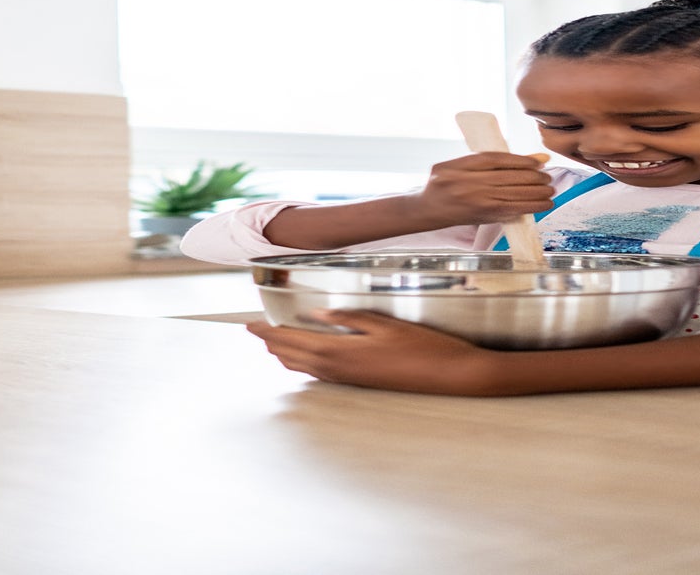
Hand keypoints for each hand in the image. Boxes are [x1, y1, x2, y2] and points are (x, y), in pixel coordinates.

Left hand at [246, 310, 497, 394]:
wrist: (450, 376)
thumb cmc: (423, 346)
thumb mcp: (385, 323)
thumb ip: (349, 317)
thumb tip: (317, 315)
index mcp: (338, 350)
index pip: (288, 340)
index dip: (266, 331)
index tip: (249, 322)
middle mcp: (337, 369)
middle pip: (290, 357)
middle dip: (270, 343)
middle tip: (257, 329)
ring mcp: (348, 380)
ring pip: (303, 368)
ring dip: (285, 354)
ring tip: (275, 341)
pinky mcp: (360, 384)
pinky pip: (320, 374)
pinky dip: (304, 363)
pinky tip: (309, 356)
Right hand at [416, 152, 553, 226]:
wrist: (428, 209)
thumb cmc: (444, 182)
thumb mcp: (458, 163)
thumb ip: (488, 159)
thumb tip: (528, 158)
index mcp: (462, 166)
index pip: (498, 159)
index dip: (522, 160)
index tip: (539, 161)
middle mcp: (470, 183)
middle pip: (511, 177)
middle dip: (535, 177)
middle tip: (548, 176)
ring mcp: (478, 201)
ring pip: (515, 194)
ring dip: (538, 192)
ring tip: (551, 189)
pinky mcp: (484, 215)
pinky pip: (513, 210)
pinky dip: (532, 207)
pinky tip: (545, 203)